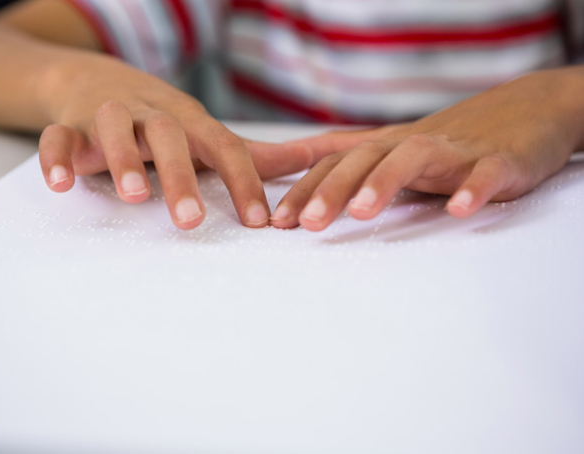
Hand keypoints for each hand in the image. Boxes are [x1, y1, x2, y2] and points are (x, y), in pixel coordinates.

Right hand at [38, 56, 312, 229]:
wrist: (97, 81)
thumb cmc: (165, 121)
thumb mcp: (208, 135)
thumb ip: (256, 156)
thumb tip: (319, 162)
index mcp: (192, 123)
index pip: (225, 147)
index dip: (244, 182)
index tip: (259, 224)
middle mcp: (154, 116)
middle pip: (171, 136)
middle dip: (182, 176)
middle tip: (192, 222)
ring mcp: (111, 117)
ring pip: (115, 127)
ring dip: (124, 158)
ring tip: (135, 197)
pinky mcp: (70, 125)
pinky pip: (58, 136)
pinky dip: (56, 156)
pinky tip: (60, 185)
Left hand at [270, 67, 583, 230]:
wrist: (527, 110)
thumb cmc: (452, 142)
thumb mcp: (398, 152)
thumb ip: (358, 166)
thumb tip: (307, 181)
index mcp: (387, 148)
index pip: (337, 165)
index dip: (305, 190)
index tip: (277, 222)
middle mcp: (413, 144)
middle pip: (365, 159)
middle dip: (332, 190)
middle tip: (307, 223)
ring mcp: (457, 150)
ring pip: (415, 158)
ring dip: (385, 183)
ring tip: (361, 213)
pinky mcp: (500, 160)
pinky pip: (485, 172)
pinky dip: (472, 188)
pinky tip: (459, 209)